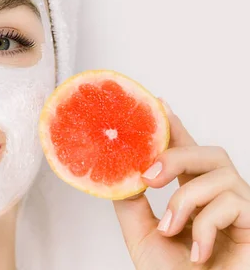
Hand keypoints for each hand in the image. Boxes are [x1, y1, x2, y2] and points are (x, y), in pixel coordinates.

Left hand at [113, 100, 249, 268]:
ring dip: (185, 200)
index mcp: (195, 196)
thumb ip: (131, 203)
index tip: (159, 105)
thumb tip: (118, 173)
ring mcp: (242, 211)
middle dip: (177, 156)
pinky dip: (205, 226)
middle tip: (149, 177)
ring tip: (169, 229)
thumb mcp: (142, 234)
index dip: (176, 128)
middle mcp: (221, 198)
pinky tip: (196, 251)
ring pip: (220, 175)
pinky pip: (232, 204)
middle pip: (210, 153)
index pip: (187, 154)